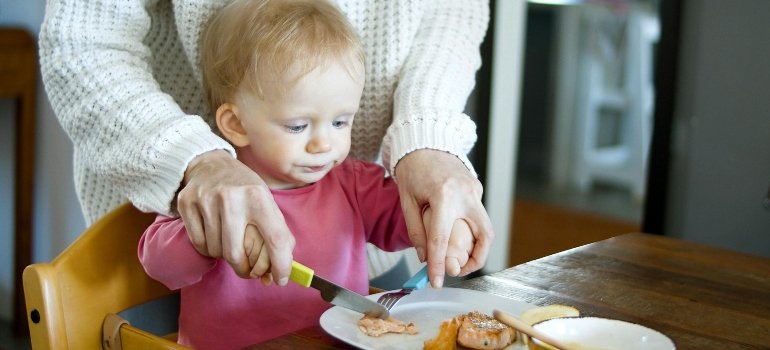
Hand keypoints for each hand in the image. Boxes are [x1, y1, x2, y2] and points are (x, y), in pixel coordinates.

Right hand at [177, 150, 294, 284]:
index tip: (280, 279)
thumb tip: (277, 273)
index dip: (281, 265)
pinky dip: (208, 248)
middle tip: (248, 270)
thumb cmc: (244, 189)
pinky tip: (214, 236)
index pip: (275, 238)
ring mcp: (206, 200)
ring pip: (215, 251)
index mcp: (258, 196)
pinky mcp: (187, 203)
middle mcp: (232, 197)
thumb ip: (277, 234)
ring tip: (229, 242)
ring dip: (224, 255)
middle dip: (244, 269)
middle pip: (236, 254)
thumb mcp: (267, 202)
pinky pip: (199, 244)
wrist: (210, 164)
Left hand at [394, 149, 493, 287]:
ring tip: (458, 257)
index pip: (442, 240)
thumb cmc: (412, 168)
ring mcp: (475, 189)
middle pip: (484, 236)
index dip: (439, 265)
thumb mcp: (407, 200)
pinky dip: (470, 229)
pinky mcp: (477, 188)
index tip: (436, 281)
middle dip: (476, 259)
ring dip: (476, 246)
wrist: (425, 140)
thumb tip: (425, 257)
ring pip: (485, 227)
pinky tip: (456, 232)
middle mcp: (466, 193)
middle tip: (460, 271)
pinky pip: (478, 214)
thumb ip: (416, 230)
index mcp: (444, 196)